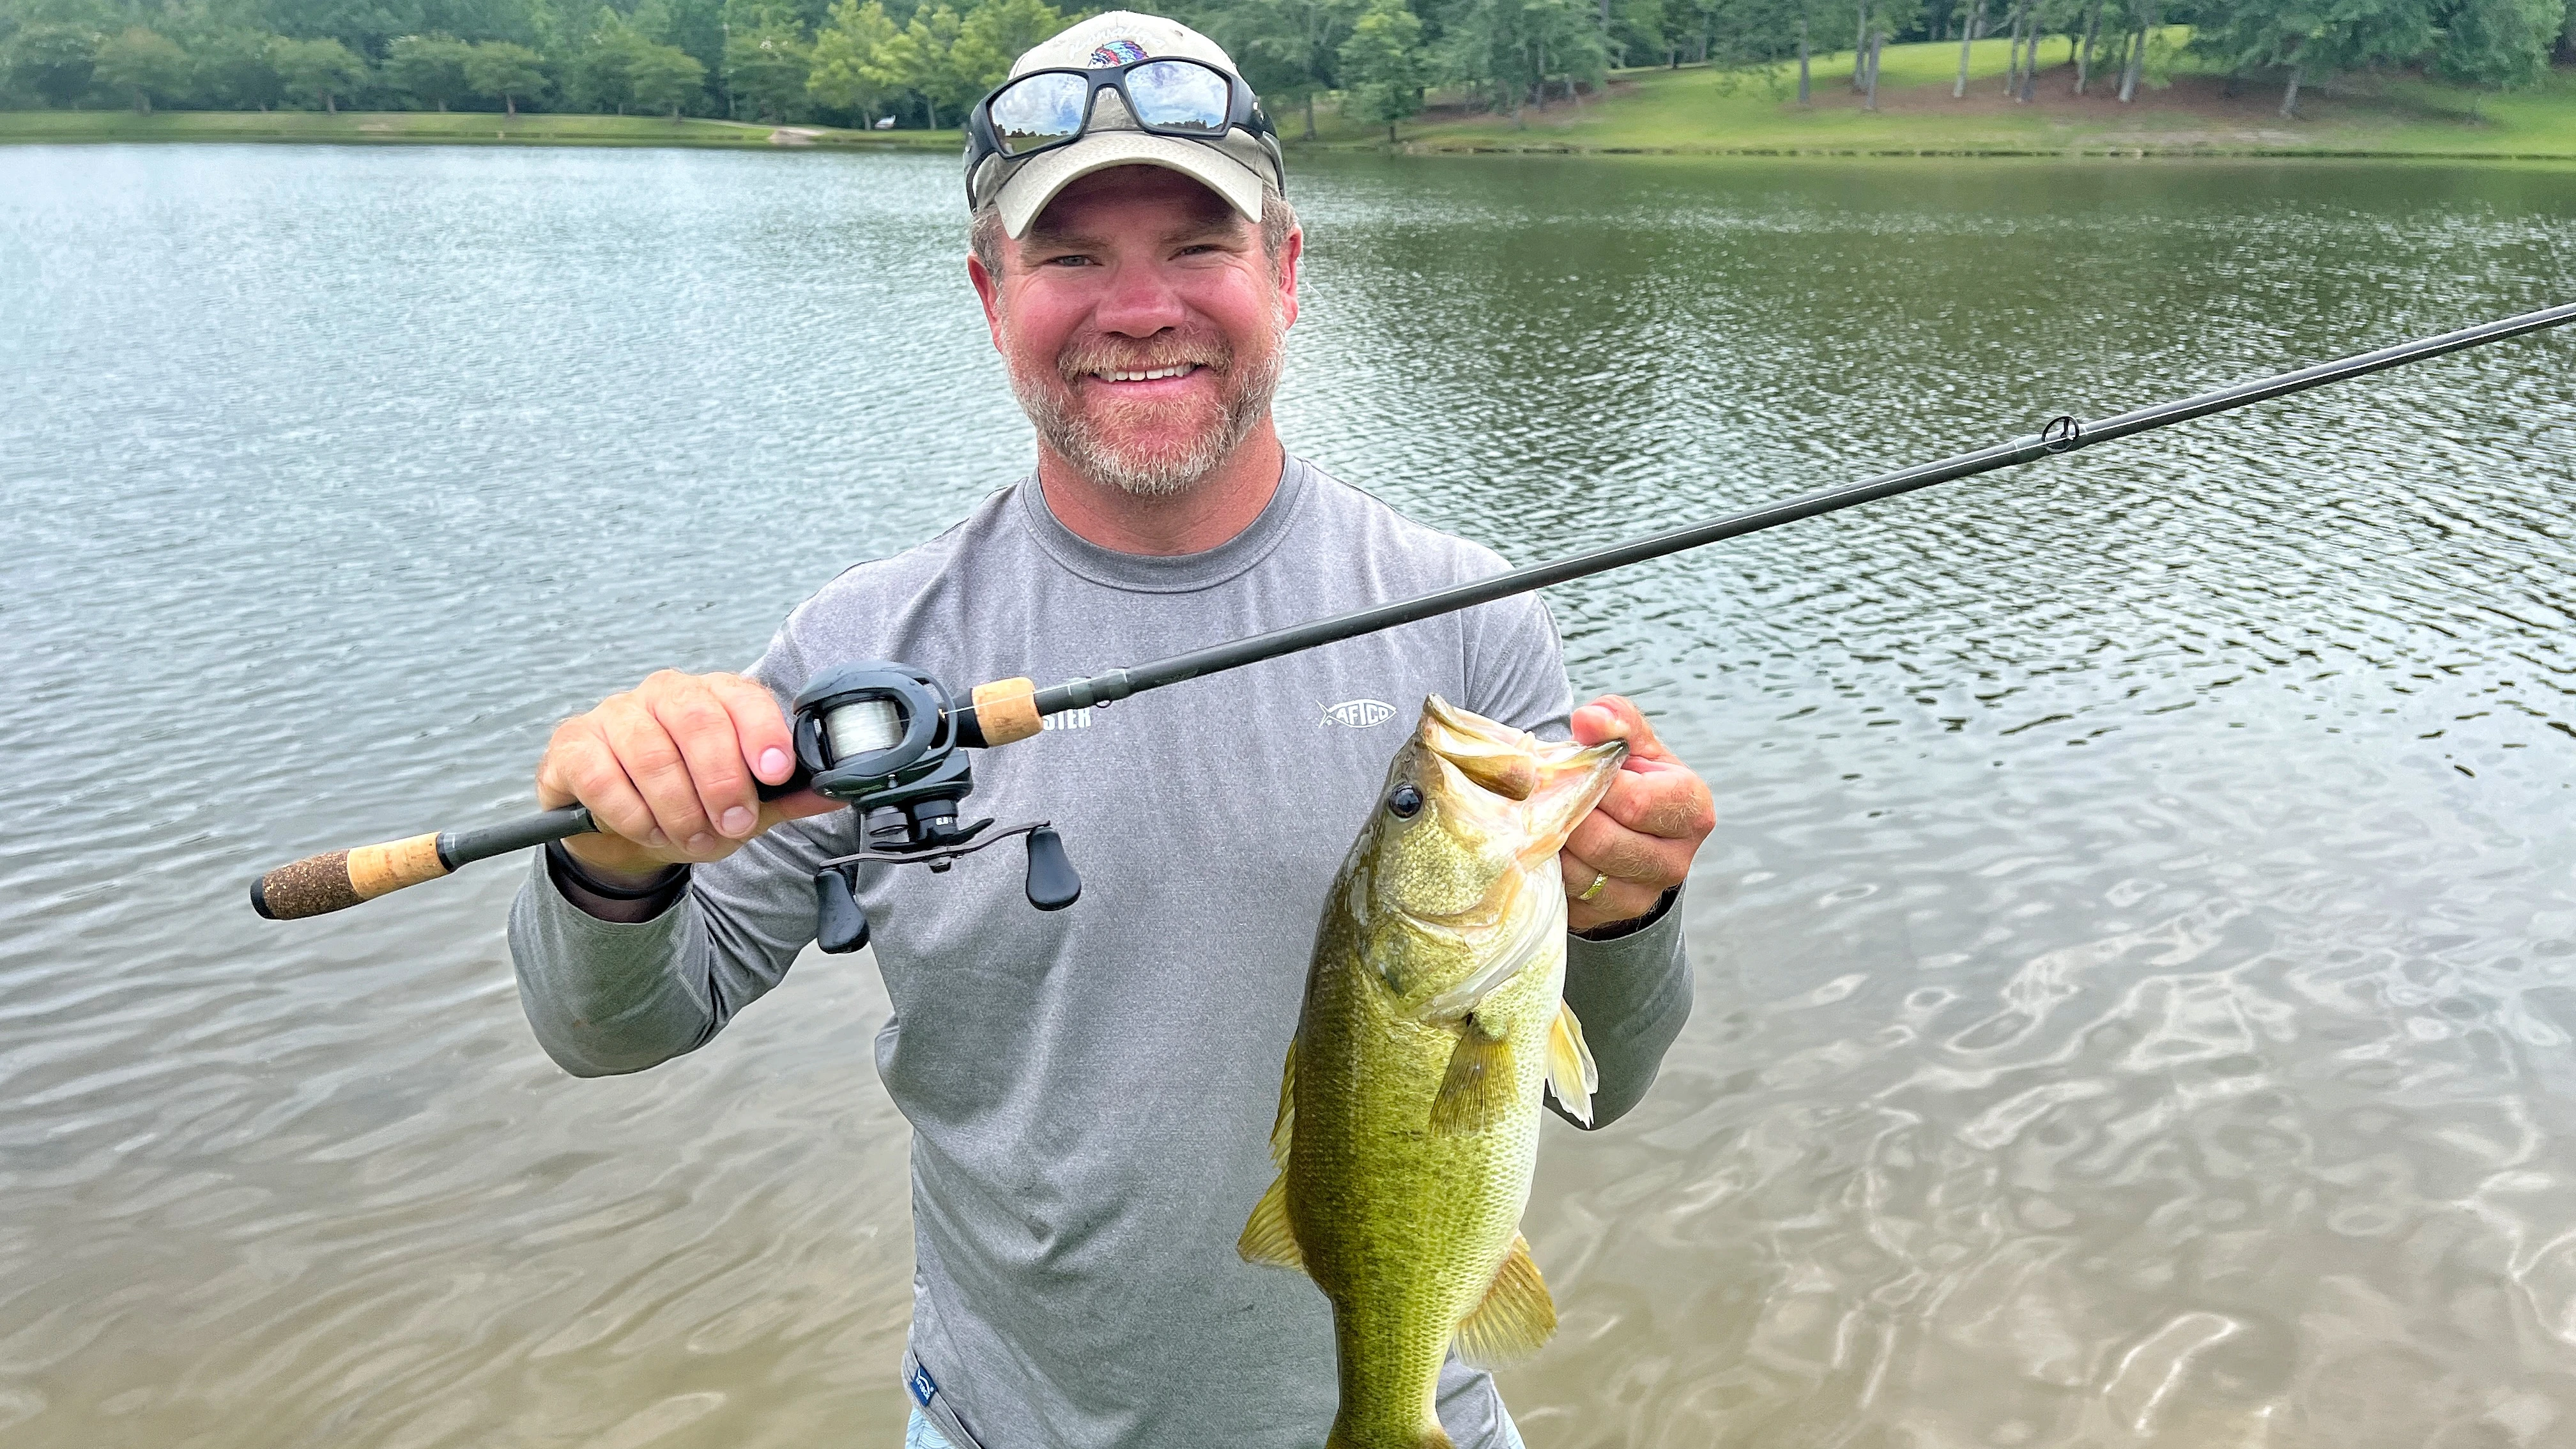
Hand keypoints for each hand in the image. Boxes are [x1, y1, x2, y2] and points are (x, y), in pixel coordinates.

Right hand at [536, 670, 838, 884]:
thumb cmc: (690, 803)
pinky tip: (646, 830)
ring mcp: (615, 714)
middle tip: (733, 826)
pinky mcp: (573, 745)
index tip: (775, 772)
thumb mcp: (745, 805)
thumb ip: (786, 797)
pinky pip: (603, 776)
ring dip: (678, 808)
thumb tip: (836, 791)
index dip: (761, 731)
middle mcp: (664, 694)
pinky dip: (631, 813)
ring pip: (650, 752)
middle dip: (721, 781)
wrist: (622, 829)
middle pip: (697, 720)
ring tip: (692, 840)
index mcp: (712, 697)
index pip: (742, 697)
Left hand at [1560, 696, 1713, 934]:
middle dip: (1570, 813)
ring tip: (1549, 817)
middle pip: (1604, 841)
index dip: (1598, 783)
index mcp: (1693, 810)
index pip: (1636, 802)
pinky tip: (1550, 845)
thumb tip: (1588, 720)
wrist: (1627, 828)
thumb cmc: (1631, 775)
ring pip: (1581, 872)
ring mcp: (1644, 895)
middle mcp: (1676, 861)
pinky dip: (1551, 868)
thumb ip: (1616, 720)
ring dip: (1555, 841)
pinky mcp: (1609, 916)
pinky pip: (1566, 895)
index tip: (1580, 770)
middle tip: (1551, 794)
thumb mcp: (1633, 742)